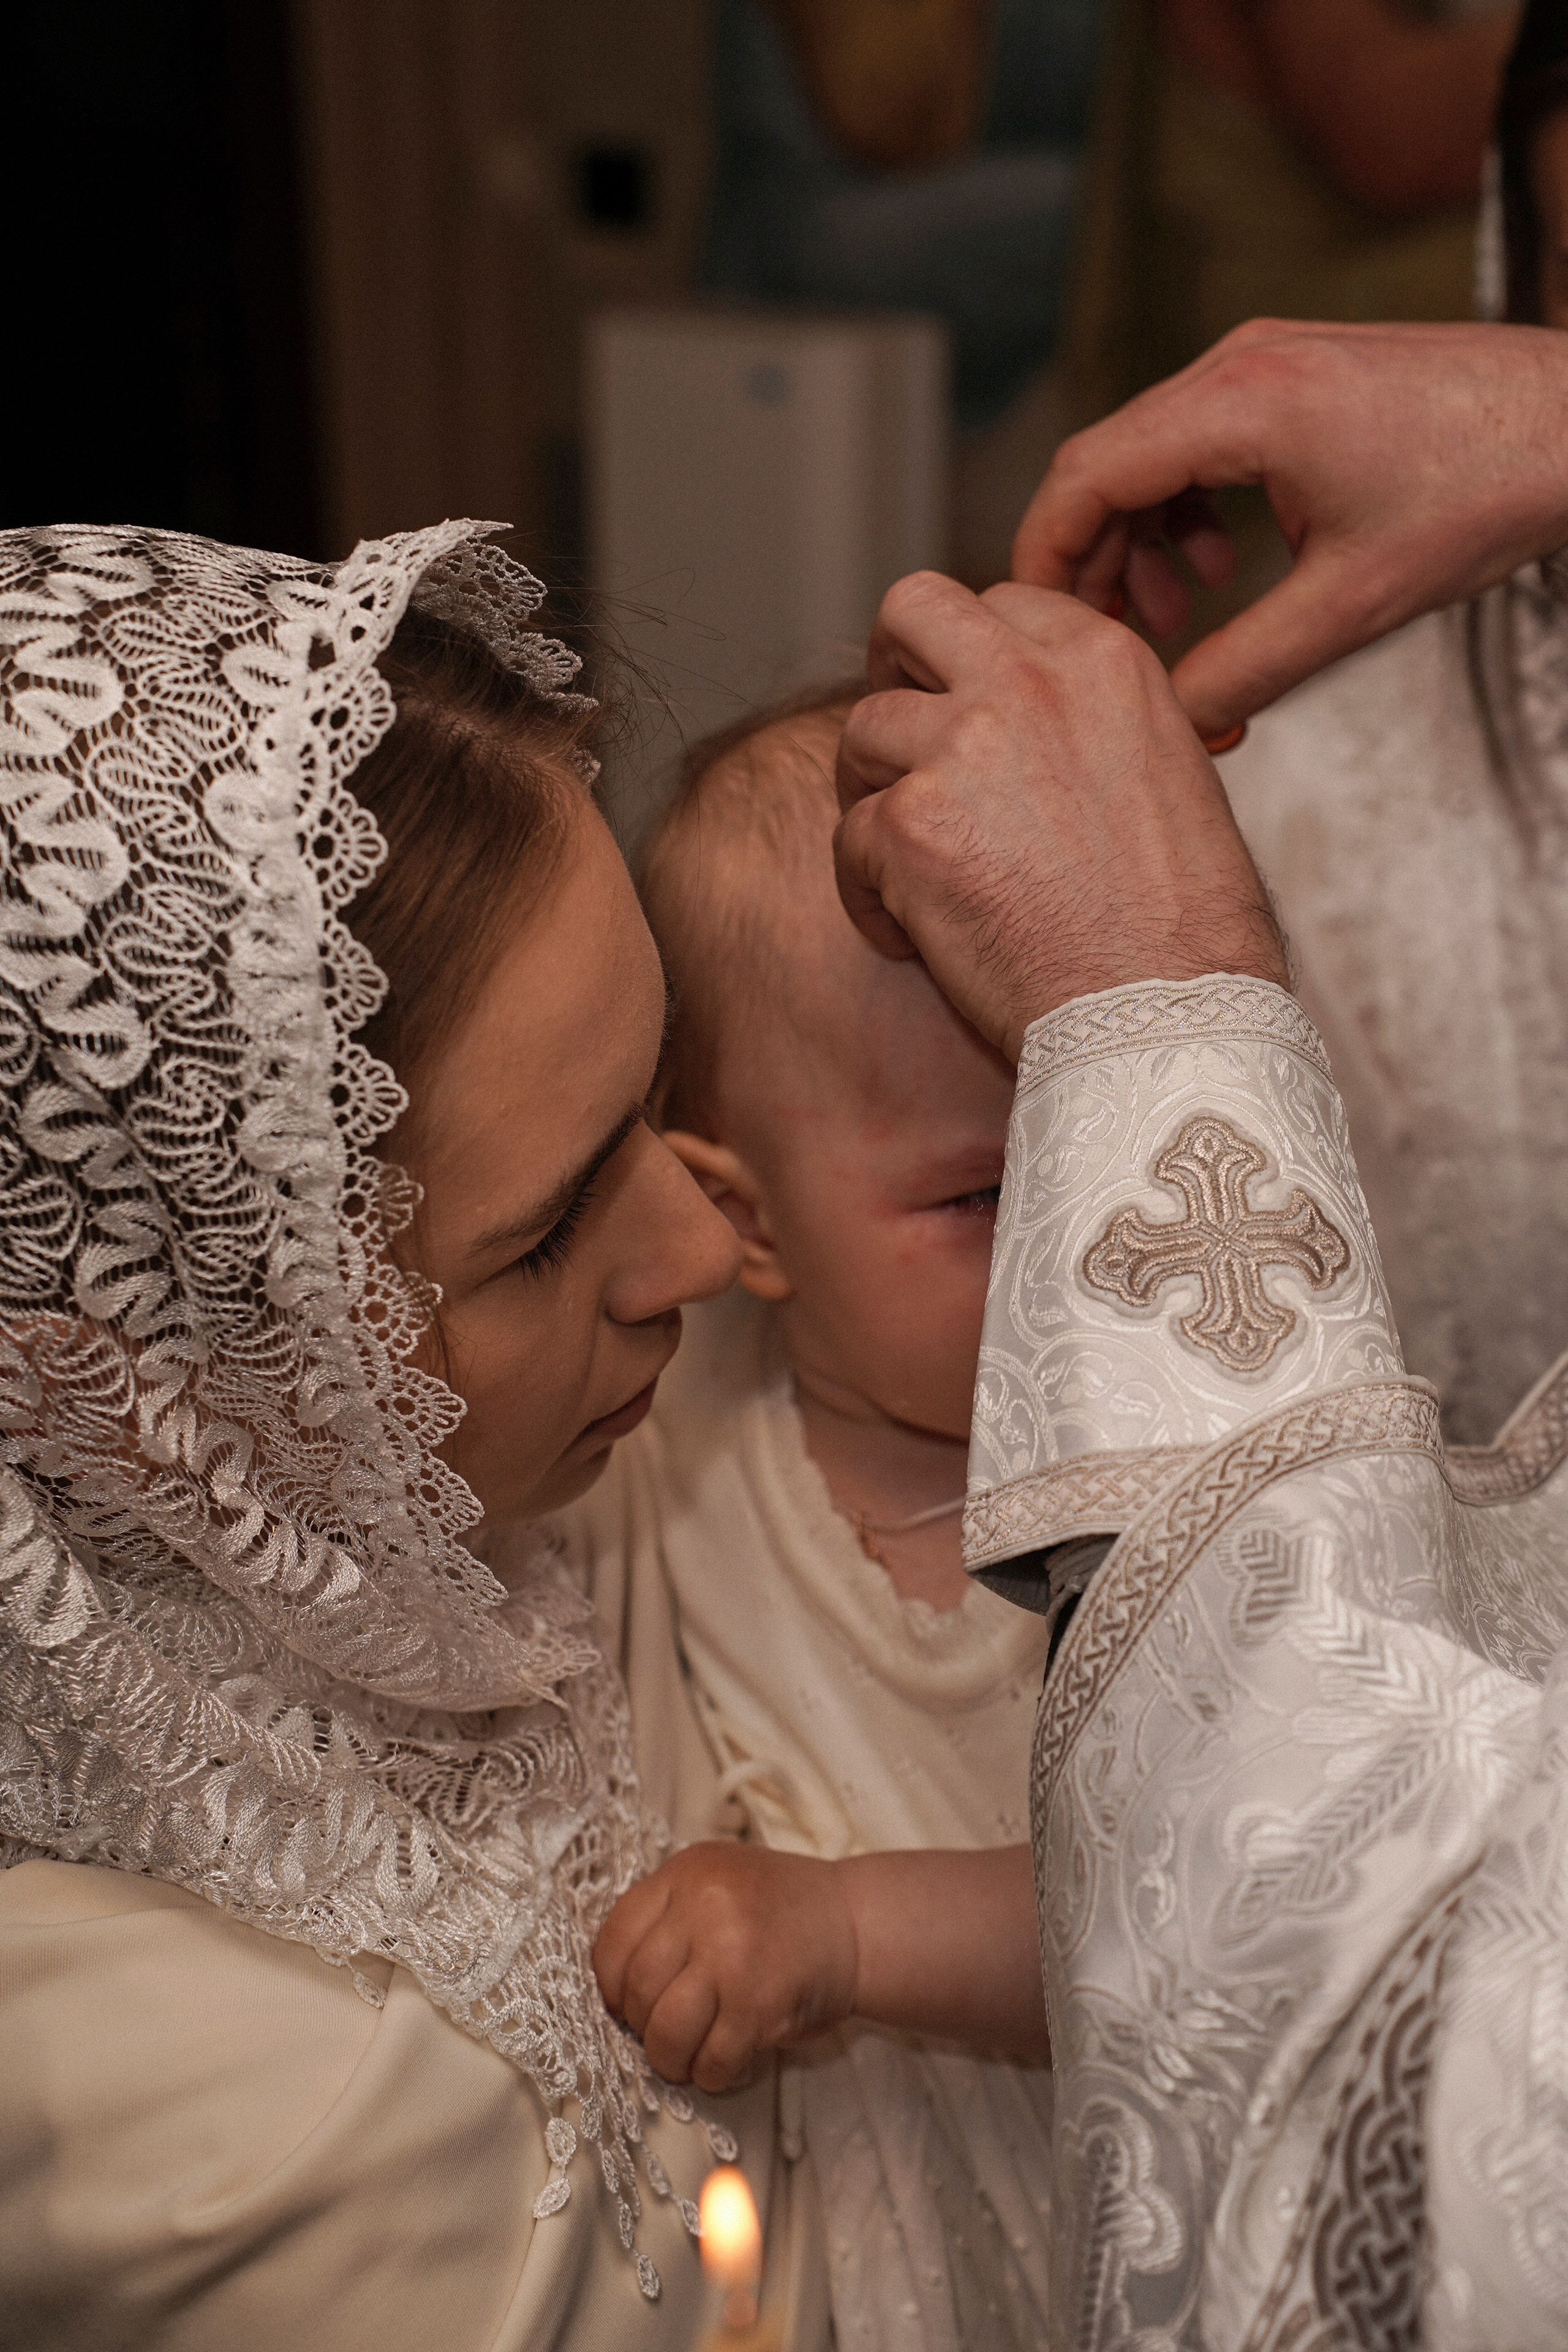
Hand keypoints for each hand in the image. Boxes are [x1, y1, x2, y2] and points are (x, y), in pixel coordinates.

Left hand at [593, 1843, 856, 2092]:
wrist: (857, 1923)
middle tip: (664, 2035)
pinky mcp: (759, 2003)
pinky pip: (712, 2059)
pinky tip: (725, 2065)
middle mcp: (704, 1906)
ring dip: (670, 2060)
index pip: (612, 1939)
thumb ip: (667, 1918)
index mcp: (686, 1873)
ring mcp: (732, 1954)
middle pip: (636, 1990)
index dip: (610, 1986)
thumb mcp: (716, 1884)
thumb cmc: (780, 1913)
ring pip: (665, 2031)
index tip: (625, 2005)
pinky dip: (712, 2075)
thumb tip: (614, 1988)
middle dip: (643, 2027)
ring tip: (687, 2058)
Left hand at [833, 570, 1285, 1058]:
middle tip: (896, 739)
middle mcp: (1028, 683)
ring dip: (871, 794)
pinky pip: (848, 839)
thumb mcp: (1168, 776)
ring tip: (908, 864)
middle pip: (912, 611)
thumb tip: (1043, 723)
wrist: (1166, 1013)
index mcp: (1103, 661)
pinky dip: (868, 895)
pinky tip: (913, 937)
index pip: (1002, 601)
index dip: (968, 656)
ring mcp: (961, 748)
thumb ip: (1092, 725)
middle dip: (891, 667)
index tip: (964, 710)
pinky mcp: (910, 827)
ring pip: (861, 729)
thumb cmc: (1185, 927)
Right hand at [1012, 320, 1567, 736]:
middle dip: (1093, 560)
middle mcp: (1241, 364)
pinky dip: (1189, 511)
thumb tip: (1175, 718)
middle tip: (1107, 642)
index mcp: (1241, 403)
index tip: (1038, 626)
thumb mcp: (1354, 604)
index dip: (1043, 558)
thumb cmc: (1489, 487)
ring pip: (1151, 455)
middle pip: (1107, 463)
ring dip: (1143, 540)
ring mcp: (1266, 361)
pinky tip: (1225, 569)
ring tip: (1176, 615)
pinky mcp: (1293, 376)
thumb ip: (1246, 665)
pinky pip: (1200, 443)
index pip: (1086, 474)